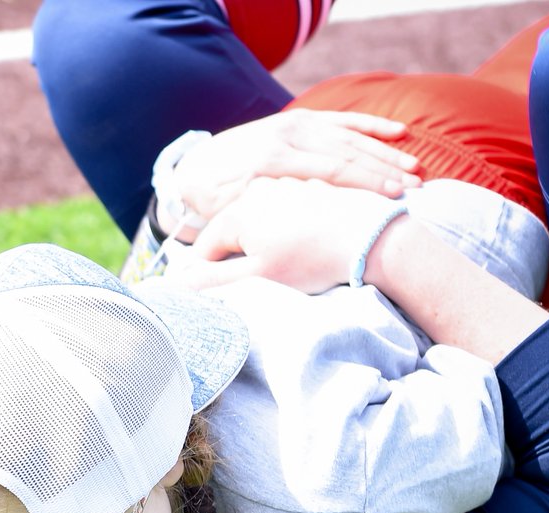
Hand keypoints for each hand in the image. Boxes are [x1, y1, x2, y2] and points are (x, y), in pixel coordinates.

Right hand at [164, 177, 407, 293]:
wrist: (372, 238)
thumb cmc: (312, 260)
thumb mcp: (256, 277)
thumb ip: (212, 280)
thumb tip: (176, 286)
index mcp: (238, 210)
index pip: (205, 247)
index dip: (206, 273)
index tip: (217, 291)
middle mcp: (258, 189)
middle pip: (232, 229)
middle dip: (237, 255)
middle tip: (257, 279)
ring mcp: (286, 184)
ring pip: (260, 218)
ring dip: (263, 241)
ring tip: (286, 262)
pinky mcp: (311, 186)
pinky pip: (286, 210)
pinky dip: (288, 227)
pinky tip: (306, 244)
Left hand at [167, 109, 420, 228]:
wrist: (196, 167)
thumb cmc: (212, 199)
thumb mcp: (221, 208)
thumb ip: (247, 211)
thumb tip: (275, 215)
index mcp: (271, 158)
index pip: (329, 171)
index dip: (364, 184)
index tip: (392, 198)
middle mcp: (286, 134)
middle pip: (346, 153)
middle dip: (383, 170)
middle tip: (415, 188)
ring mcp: (296, 124)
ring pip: (349, 136)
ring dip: (384, 152)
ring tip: (415, 170)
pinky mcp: (302, 120)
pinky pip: (343, 120)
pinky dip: (372, 125)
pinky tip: (400, 132)